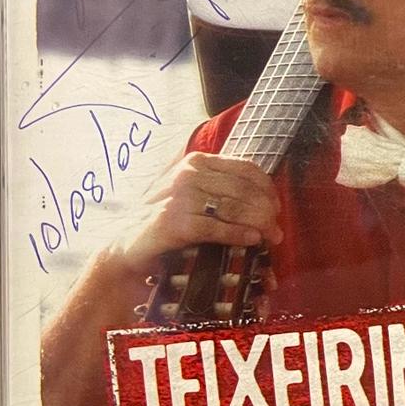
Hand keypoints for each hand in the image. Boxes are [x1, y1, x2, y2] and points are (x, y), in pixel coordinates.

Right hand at [109, 151, 282, 275]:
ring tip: (270, 237)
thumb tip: (265, 201)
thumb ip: (221, 189)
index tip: (277, 207)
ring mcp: (180, 197)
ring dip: (258, 224)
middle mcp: (188, 174)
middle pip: (244, 189)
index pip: (245, 168)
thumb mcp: (192, 194)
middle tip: (276, 230)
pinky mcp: (174, 222)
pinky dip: (239, 234)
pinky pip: (217, 228)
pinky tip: (252, 240)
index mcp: (196, 162)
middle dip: (266, 211)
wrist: (127, 243)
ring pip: (234, 208)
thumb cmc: (165, 219)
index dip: (267, 188)